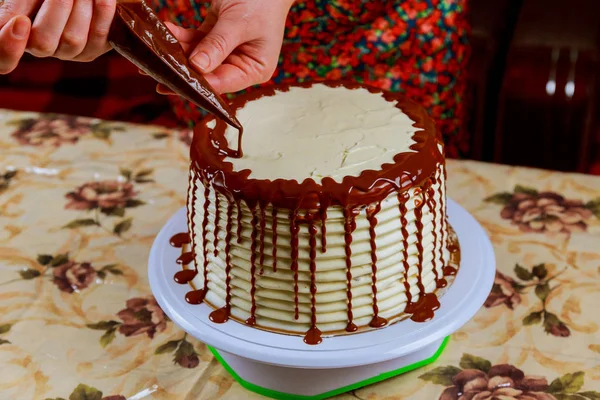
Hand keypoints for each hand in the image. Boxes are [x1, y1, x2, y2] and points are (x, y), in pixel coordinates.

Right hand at [0, 0, 115, 73]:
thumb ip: (16, 6)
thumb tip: (15, 19)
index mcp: (16, 35)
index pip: (3, 58)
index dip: (8, 48)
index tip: (20, 22)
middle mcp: (42, 47)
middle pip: (43, 43)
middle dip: (56, 8)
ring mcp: (69, 51)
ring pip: (72, 39)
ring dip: (78, 7)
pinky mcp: (94, 48)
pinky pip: (99, 36)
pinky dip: (101, 12)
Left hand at [162, 0, 292, 93]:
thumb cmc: (261, 0)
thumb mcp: (239, 23)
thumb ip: (218, 45)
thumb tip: (197, 67)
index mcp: (255, 69)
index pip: (224, 83)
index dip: (200, 84)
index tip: (176, 83)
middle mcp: (241, 64)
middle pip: (208, 74)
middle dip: (184, 71)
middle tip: (156, 74)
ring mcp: (228, 51)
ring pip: (198, 58)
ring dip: (177, 53)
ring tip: (155, 51)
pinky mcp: (216, 37)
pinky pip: (196, 41)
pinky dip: (181, 36)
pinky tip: (167, 31)